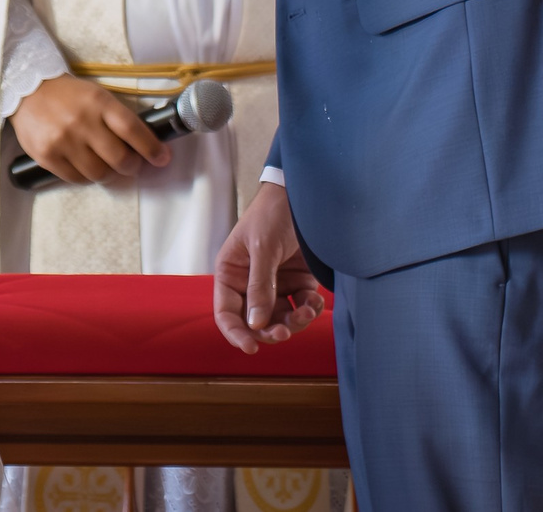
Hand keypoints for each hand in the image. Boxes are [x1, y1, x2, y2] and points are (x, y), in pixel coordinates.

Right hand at [8, 74, 167, 182]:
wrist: (27, 90)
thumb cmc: (69, 95)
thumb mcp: (97, 95)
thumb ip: (118, 118)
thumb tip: (145, 145)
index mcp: (99, 102)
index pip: (133, 129)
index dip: (151, 148)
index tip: (162, 158)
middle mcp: (82, 121)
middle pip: (119, 158)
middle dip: (132, 166)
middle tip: (132, 164)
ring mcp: (64, 140)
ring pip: (99, 173)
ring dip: (109, 174)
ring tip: (106, 165)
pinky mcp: (47, 155)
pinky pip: (76, 179)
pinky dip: (86, 177)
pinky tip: (85, 166)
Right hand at [213, 182, 325, 352]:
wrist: (303, 194)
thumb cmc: (272, 213)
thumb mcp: (263, 248)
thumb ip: (259, 287)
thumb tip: (255, 325)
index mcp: (231, 273)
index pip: (227, 313)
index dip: (236, 333)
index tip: (251, 347)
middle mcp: (250, 283)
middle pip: (255, 322)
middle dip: (270, 330)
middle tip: (285, 332)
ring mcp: (275, 284)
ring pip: (280, 319)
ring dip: (294, 322)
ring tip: (308, 311)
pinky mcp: (298, 282)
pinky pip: (301, 307)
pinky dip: (309, 309)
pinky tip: (315, 301)